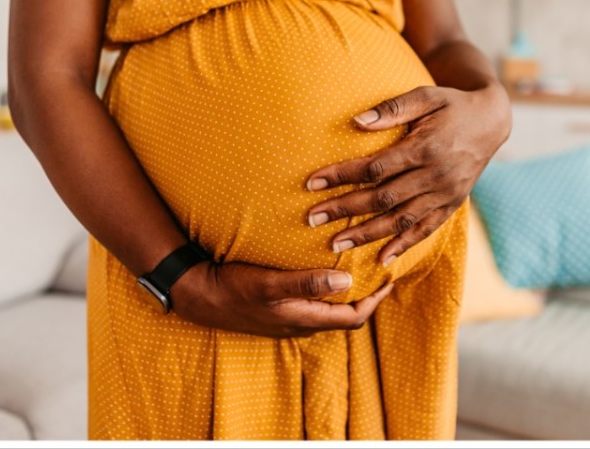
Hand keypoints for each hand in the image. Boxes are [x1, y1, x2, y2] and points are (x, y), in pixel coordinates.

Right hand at [170, 260, 393, 337]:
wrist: (199, 296)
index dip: (376, 300)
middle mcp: (301, 323)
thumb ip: (308, 283)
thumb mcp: (270, 284)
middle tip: (380, 269)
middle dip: (366, 295)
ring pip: (330, 309)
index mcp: (304, 319)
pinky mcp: (279, 308)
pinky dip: (328, 289)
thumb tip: (346, 283)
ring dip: (347, 291)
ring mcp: (290, 318)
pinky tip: (326, 269)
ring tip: (360, 267)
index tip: (390, 278)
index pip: (354, 318)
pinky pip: (314, 302)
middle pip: (346, 315)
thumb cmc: (233, 288)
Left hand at [304, 83, 511, 265]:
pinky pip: (426, 230)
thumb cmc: (451, 105)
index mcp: (425, 148)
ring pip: (401, 220)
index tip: (312, 183)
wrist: (492, 121)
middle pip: (382, 198)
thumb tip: (356, 122)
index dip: (342, 176)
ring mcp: (445, 194)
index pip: (375, 168)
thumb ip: (392, 109)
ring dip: (366, 234)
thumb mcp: (426, 97)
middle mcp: (435, 176)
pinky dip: (404, 245)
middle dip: (344, 210)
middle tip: (312, 219)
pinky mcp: (452, 205)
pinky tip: (381, 259)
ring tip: (336, 244)